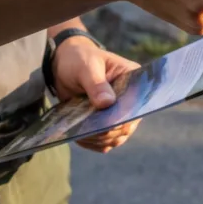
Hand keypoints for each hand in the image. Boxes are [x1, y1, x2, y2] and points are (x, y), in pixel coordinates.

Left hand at [52, 35, 139, 153]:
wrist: (64, 66)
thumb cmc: (79, 60)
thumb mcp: (86, 66)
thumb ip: (96, 83)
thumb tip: (107, 103)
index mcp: (133, 79)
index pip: (137, 102)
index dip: (126, 116)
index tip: (109, 123)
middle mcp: (130, 99)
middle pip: (127, 124)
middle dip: (109, 131)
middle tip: (89, 130)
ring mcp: (118, 113)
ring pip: (117, 137)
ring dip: (100, 140)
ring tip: (82, 134)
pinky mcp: (106, 123)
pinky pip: (105, 141)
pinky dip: (93, 143)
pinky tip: (80, 138)